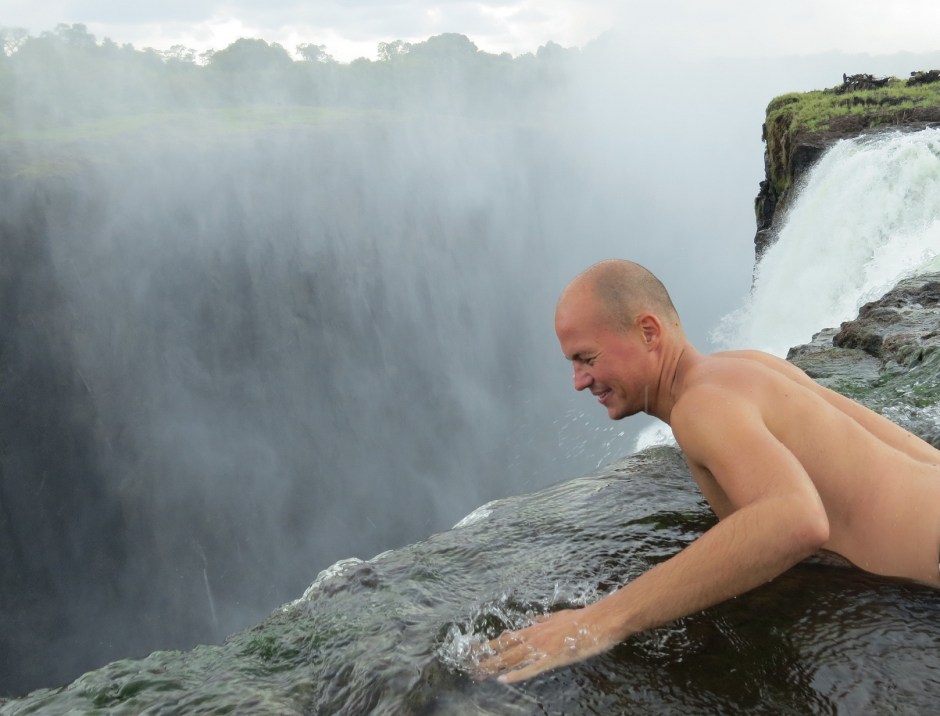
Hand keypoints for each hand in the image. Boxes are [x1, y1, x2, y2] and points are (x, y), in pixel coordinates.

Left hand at [475, 605, 616, 682]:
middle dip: (486, 657)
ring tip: (479, 673)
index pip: (507, 637)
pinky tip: (504, 679)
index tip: (475, 649)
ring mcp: (542, 648)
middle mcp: (534, 637)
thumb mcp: (558, 616)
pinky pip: (531, 669)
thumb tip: (531, 620)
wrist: (599, 620)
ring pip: (513, 659)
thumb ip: (543, 620)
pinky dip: (516, 674)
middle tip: (468, 664)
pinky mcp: (553, 659)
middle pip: (505, 649)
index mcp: (535, 628)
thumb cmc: (581, 618)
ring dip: (495, 666)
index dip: (490, 644)